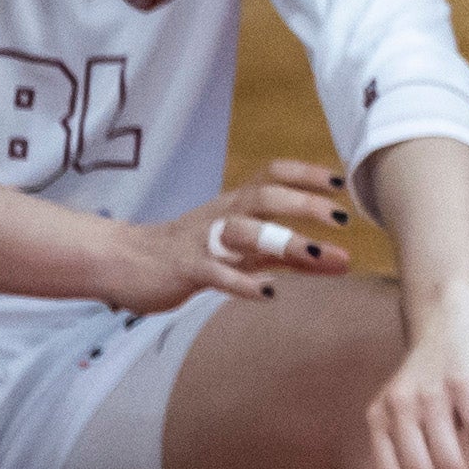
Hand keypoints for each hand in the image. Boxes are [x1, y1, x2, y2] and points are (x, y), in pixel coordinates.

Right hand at [95, 162, 354, 315]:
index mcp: (236, 205)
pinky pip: (214, 272)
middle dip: (304, 203)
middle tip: (342, 217)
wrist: (124, 263)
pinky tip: (268, 294)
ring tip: (314, 253)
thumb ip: (294, 257)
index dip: (307, 174)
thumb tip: (344, 262)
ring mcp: (202, 241)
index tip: (343, 183)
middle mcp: (221, 215)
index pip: (273, 175)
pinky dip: (241, 282)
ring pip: (241, 231)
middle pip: (264, 197)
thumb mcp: (247, 253)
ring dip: (279, 239)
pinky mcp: (184, 269)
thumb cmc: (194, 253)